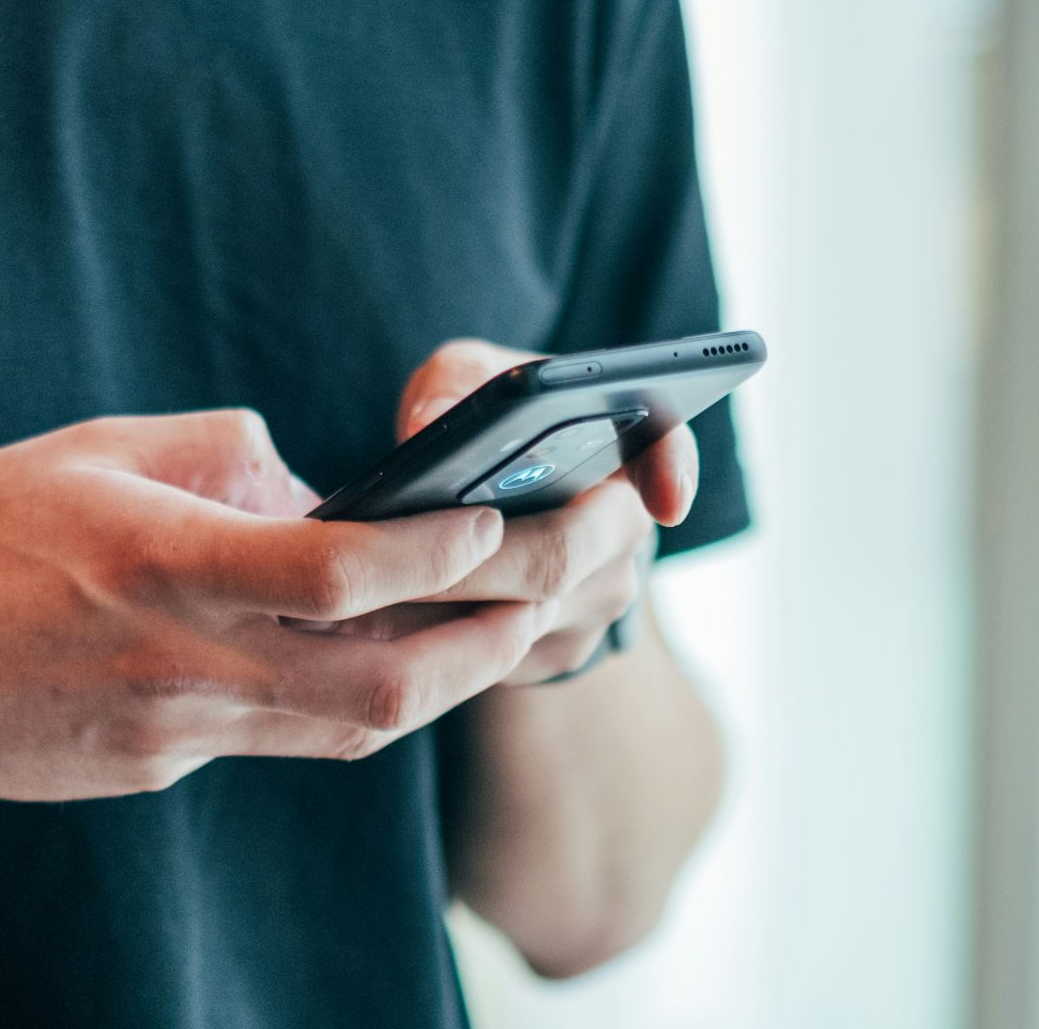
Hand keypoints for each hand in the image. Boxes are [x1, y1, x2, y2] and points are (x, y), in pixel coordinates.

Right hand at [0, 409, 553, 800]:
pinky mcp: (159, 769)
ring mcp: (176, 735)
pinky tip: (384, 661)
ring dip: (448, 683)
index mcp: (167, 567)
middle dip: (495, 641)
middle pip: (385, 689)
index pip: (343, 573)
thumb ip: (218, 456)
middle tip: (564, 585)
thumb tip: (311, 480)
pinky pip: (286, 742)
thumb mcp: (88, 451)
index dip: (443, 550)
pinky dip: (353, 703)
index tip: (507, 512)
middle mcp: (186, 665)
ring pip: (353, 734)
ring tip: (510, 627)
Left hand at [379, 339, 699, 684]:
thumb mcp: (463, 382)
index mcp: (620, 446)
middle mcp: (623, 528)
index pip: (666, 448)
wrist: (483, 505)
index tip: (665, 501)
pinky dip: (437, 639)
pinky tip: (380, 621)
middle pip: (560, 554)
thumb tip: (428, 426)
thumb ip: (453, 384)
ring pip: (523, 616)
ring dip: (444, 604)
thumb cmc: (477, 426)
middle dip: (472, 557)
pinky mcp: (557, 653)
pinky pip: (499, 656)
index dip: (672, 472)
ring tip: (365, 586)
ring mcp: (597, 600)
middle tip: (395, 552)